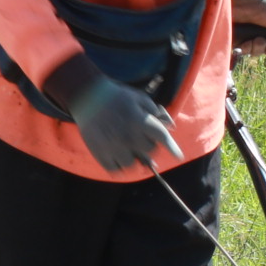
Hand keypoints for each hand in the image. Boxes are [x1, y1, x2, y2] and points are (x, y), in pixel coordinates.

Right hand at [63, 67, 182, 174]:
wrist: (87, 96)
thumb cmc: (117, 96)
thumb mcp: (140, 98)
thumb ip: (156, 112)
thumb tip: (170, 126)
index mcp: (140, 121)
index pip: (162, 137)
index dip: (172, 148)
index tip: (178, 156)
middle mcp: (128, 136)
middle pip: (149, 151)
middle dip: (149, 146)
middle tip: (142, 140)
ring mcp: (113, 146)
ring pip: (132, 163)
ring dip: (134, 158)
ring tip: (129, 149)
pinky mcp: (99, 152)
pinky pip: (114, 169)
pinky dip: (119, 166)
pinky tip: (118, 157)